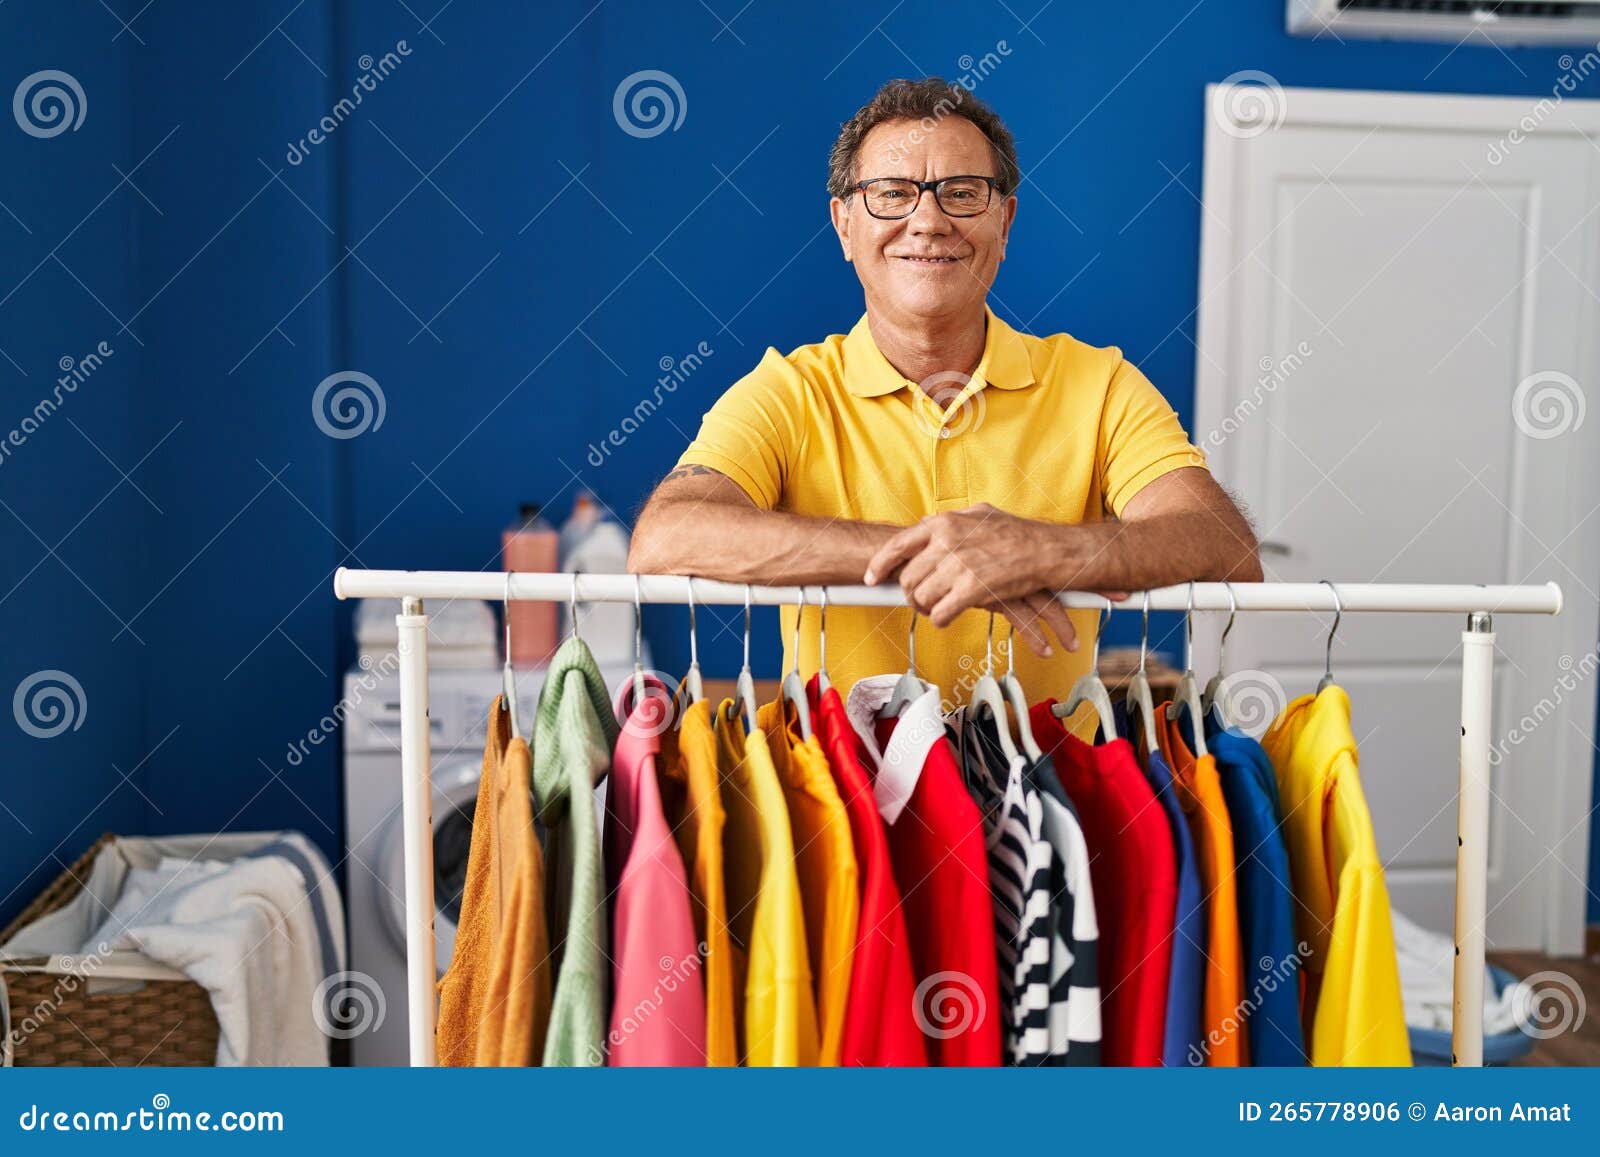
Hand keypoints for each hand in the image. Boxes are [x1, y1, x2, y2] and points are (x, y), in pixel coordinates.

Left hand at [864, 504, 1128, 652]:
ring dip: (926, 608)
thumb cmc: (1015, 533)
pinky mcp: (971, 590)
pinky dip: (940, 619)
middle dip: (910, 594)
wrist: (1045, 551)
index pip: (897, 545)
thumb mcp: (978, 514)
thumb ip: (949, 519)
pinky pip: (940, 613)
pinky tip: (947, 617)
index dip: (879, 565)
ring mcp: (957, 567)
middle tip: (920, 601)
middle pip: (907, 578)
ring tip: (936, 609)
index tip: (871, 578)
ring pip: (921, 598)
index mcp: (942, 524)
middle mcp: (945, 543)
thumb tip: (924, 524)